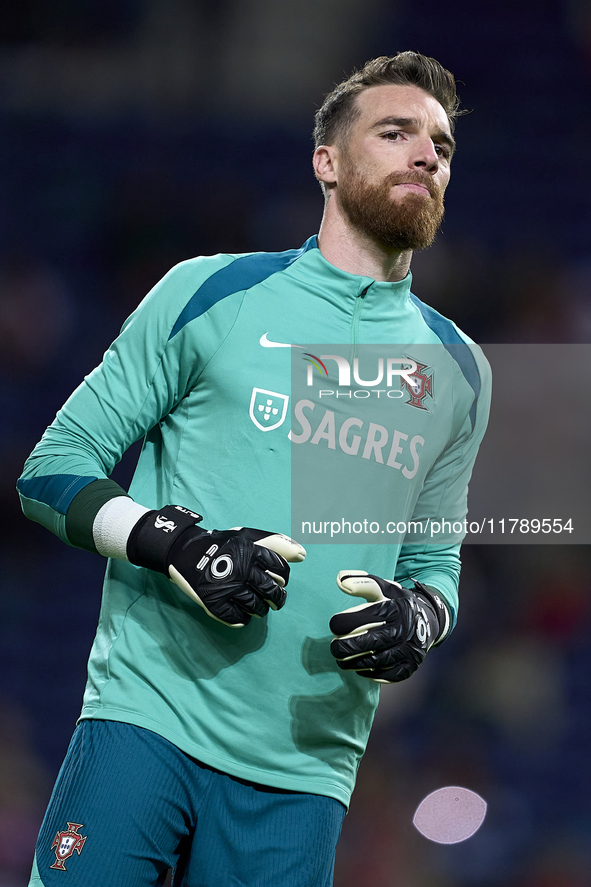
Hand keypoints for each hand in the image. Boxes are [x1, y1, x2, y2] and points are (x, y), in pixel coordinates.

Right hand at [127, 505, 305, 626]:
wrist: (183, 551)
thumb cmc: (221, 545)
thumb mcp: (246, 537)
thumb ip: (275, 543)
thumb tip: (302, 555)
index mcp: (250, 551)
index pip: (280, 569)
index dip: (283, 577)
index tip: (278, 579)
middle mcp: (240, 570)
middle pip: (272, 591)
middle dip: (278, 598)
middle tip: (275, 599)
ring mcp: (226, 588)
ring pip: (257, 607)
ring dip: (262, 609)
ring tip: (258, 606)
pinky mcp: (214, 603)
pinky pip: (238, 618)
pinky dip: (244, 618)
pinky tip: (243, 612)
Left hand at [329, 571, 446, 681]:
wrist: (426, 621)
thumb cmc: (395, 603)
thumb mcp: (382, 588)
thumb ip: (361, 583)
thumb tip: (340, 580)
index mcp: (395, 608)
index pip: (364, 618)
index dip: (343, 623)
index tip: (333, 626)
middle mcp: (404, 629)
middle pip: (369, 642)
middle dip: (346, 648)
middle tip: (334, 648)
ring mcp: (409, 649)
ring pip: (376, 661)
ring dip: (354, 663)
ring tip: (341, 660)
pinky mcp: (411, 665)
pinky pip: (387, 674)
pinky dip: (371, 673)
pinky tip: (360, 668)